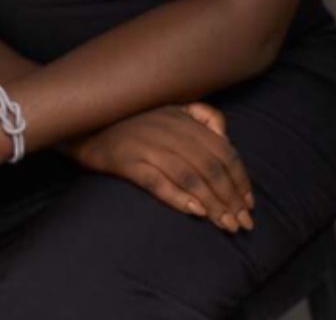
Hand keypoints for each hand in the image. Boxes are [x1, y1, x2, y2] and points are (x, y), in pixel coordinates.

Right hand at [60, 102, 254, 233]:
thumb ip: (199, 116)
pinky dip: (180, 197)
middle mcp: (168, 128)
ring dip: (213, 202)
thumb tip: (226, 136)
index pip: (221, 148)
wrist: (86, 124)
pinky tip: (196, 212)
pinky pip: (158, 181)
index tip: (249, 202)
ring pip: (190, 174)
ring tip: (226, 225)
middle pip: (210, 164)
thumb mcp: (168, 110)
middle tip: (243, 223)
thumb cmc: (132, 121)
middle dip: (231, 196)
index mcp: (181, 116)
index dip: (239, 176)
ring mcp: (147, 145)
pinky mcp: (127, 162)